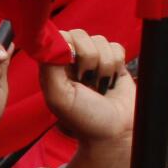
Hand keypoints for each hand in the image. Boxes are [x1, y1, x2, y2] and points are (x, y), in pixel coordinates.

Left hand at [38, 29, 133, 144]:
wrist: (116, 132)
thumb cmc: (85, 119)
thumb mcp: (59, 97)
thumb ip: (50, 69)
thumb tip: (55, 43)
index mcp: (54, 67)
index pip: (58, 37)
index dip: (68, 47)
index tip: (73, 68)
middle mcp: (72, 60)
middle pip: (80, 35)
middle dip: (88, 58)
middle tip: (87, 81)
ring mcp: (94, 60)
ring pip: (100, 40)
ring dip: (104, 66)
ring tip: (99, 85)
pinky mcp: (114, 62)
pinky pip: (116, 47)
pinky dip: (117, 64)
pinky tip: (111, 81)